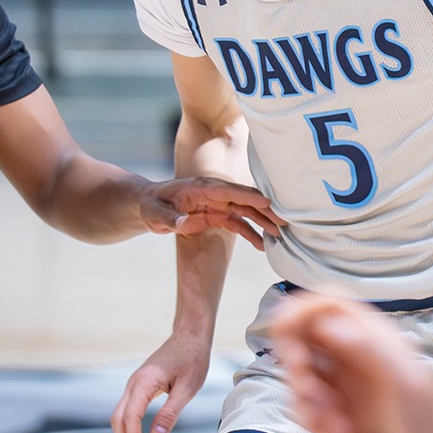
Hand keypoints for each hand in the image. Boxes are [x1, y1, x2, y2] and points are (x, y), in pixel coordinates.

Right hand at [110, 331, 212, 432]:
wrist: (190, 335)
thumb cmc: (192, 359)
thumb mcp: (187, 388)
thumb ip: (170, 413)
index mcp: (144, 383)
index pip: (130, 418)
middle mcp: (133, 383)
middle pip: (118, 419)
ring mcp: (134, 384)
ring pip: (120, 416)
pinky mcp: (140, 385)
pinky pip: (128, 410)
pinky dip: (132, 427)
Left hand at [139, 177, 283, 250]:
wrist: (149, 205)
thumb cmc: (151, 205)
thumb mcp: (154, 213)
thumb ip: (168, 218)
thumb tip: (181, 223)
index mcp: (201, 188)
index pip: (228, 191)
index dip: (248, 195)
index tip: (267, 202)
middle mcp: (214, 194)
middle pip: (244, 200)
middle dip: (264, 209)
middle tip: (284, 220)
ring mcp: (217, 205)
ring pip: (245, 211)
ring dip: (262, 221)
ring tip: (279, 234)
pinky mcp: (217, 216)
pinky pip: (238, 223)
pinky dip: (250, 233)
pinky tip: (262, 245)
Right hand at [270, 295, 432, 432]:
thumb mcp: (407, 386)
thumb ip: (369, 350)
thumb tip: (328, 323)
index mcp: (376, 340)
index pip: (327, 304)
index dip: (300, 313)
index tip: (286, 344)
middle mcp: (358, 359)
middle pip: (304, 339)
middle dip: (296, 365)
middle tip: (311, 393)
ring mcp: (349, 390)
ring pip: (302, 377)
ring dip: (305, 400)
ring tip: (336, 426)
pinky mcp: (343, 420)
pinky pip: (309, 411)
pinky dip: (313, 424)